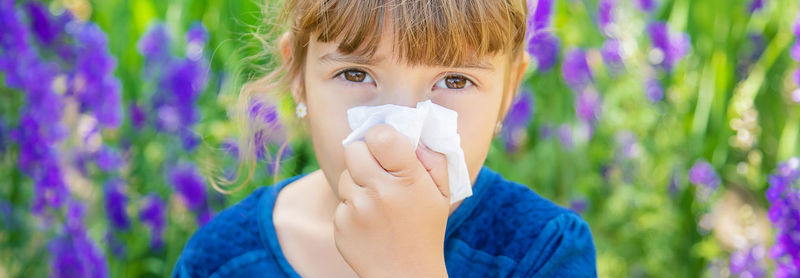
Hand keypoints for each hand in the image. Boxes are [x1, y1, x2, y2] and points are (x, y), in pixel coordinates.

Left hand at [334, 124, 450, 277]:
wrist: (406, 274)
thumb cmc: (426, 228)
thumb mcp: (442, 192)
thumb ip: (433, 156)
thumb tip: (414, 130)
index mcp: (408, 179)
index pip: (379, 136)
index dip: (379, 137)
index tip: (385, 147)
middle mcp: (379, 192)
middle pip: (352, 150)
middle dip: (363, 156)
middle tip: (377, 171)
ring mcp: (357, 209)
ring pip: (345, 176)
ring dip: (357, 183)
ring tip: (377, 203)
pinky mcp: (340, 225)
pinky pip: (340, 202)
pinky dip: (351, 208)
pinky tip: (369, 222)